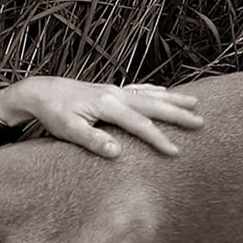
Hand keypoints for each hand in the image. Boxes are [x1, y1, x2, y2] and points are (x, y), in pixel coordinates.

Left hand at [0, 77, 204, 157]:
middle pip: (153, 105)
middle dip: (179, 114)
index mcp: (108, 105)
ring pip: (150, 94)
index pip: (140, 125)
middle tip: (201, 122)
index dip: (159, 139)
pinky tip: (164, 91)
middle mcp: (115, 94)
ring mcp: (114, 90)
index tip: (176, 152)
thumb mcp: (68, 130)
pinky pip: (139, 89)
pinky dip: (155, 91)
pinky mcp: (110, 90)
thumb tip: (117, 152)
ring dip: (173, 99)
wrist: (40, 91)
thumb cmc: (53, 113)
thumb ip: (93, 141)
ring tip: (195, 102)